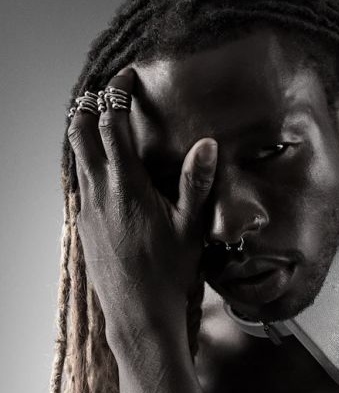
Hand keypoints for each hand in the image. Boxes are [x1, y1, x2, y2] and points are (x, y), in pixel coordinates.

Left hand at [67, 67, 216, 343]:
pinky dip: (87, 163)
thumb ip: (195, 182)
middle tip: (105, 92)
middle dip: (90, 105)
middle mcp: (99, 192)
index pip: (112, 123)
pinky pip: (80, 182)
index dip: (117, 93)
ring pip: (76, 156)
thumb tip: (208, 144)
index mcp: (126, 186)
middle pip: (80, 131)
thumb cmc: (168, 274)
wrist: (139, 315)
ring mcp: (87, 209)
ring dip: (85, 133)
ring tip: (101, 121)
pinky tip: (104, 170)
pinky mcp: (84, 226)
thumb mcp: (190, 227)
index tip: (126, 77)